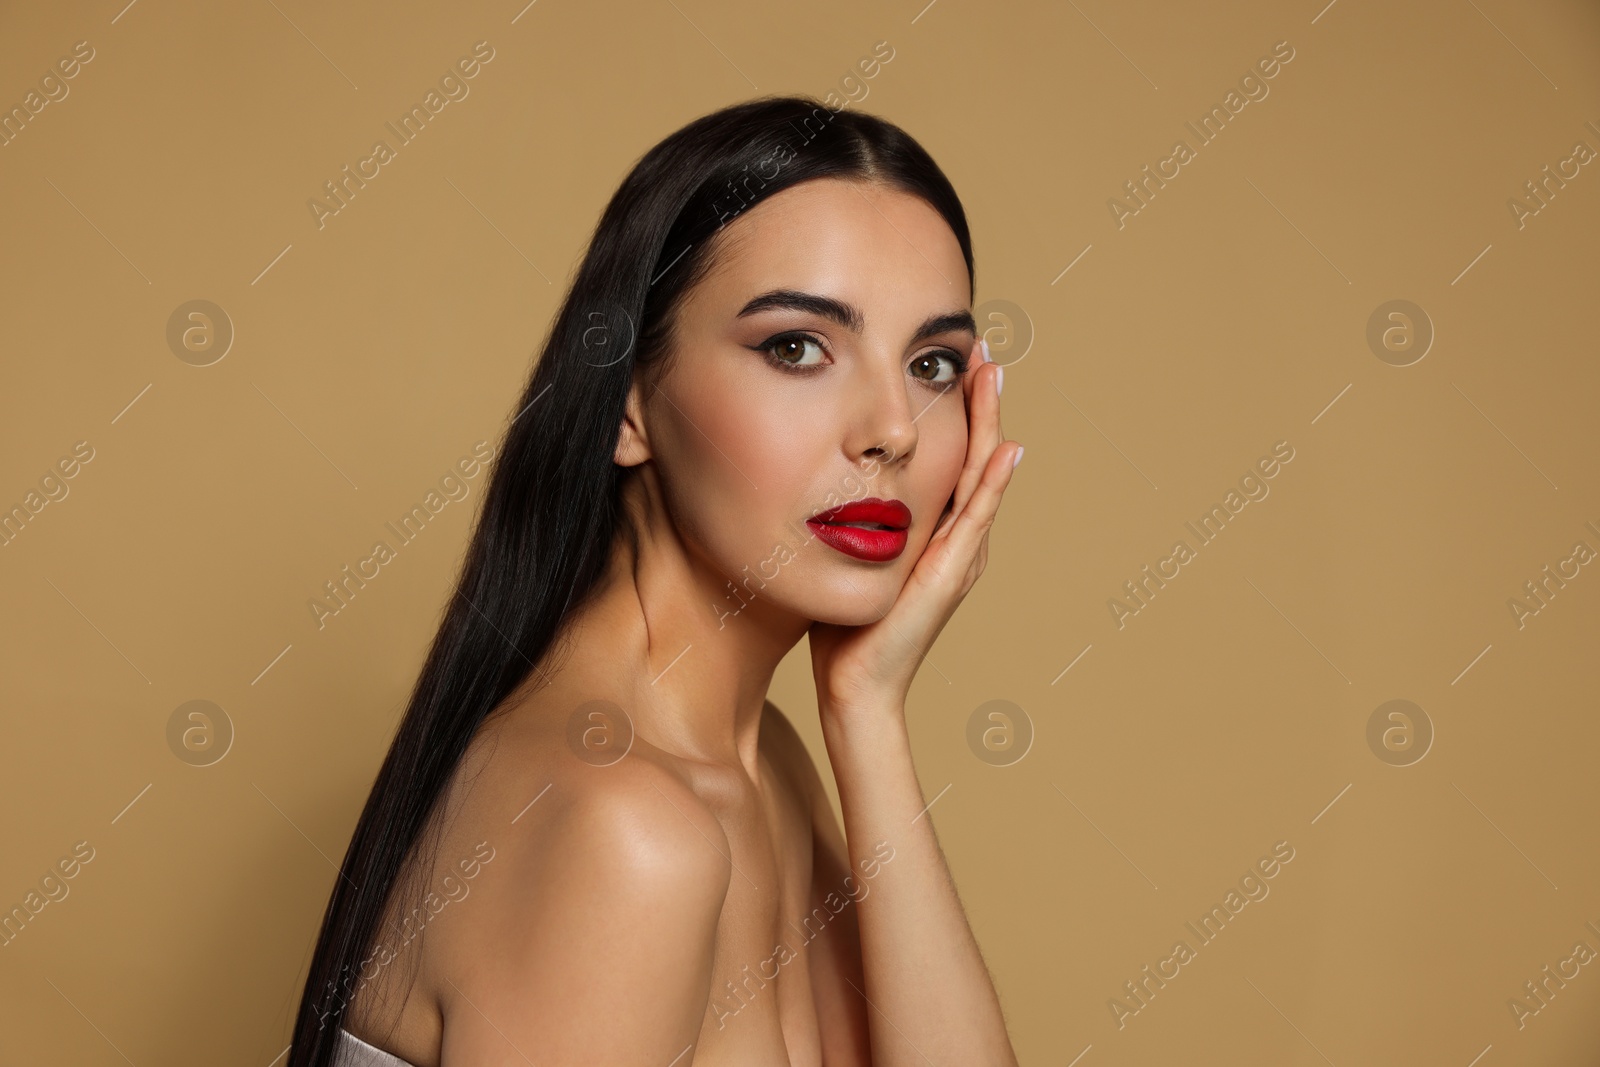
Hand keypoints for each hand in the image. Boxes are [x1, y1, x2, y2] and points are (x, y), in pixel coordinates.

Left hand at [808, 337, 1021, 719]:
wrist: (855, 686)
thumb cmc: (844, 629)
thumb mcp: (851, 556)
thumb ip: (852, 522)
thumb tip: (823, 482)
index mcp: (935, 533)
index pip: (952, 458)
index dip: (957, 411)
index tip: (950, 363)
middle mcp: (957, 540)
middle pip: (977, 456)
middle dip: (980, 402)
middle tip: (983, 351)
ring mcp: (959, 557)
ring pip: (983, 477)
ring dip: (991, 425)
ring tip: (996, 377)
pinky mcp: (951, 574)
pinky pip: (976, 520)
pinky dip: (991, 484)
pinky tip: (1004, 450)